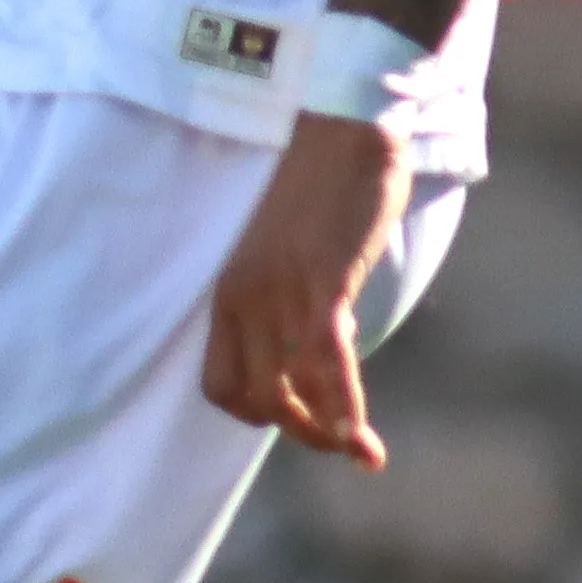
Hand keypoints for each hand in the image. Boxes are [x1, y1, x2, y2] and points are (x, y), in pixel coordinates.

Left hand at [203, 115, 410, 464]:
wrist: (344, 129)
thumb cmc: (326, 189)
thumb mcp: (296, 255)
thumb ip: (302, 301)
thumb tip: (334, 344)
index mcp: (231, 293)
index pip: (220, 384)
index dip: (256, 413)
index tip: (297, 414)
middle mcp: (245, 299)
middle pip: (250, 399)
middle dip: (295, 430)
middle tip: (336, 440)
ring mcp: (279, 292)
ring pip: (287, 390)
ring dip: (324, 432)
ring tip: (360, 453)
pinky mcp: (321, 281)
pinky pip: (324, 361)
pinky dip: (343, 406)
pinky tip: (361, 437)